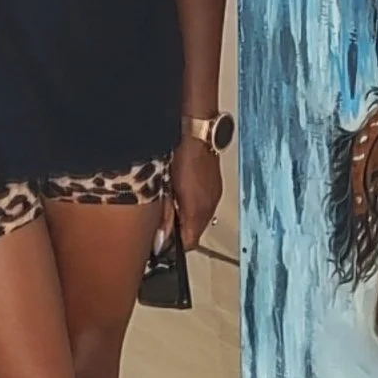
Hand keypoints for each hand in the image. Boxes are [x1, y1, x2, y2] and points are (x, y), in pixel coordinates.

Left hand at [170, 133, 222, 252]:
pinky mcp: (215, 187)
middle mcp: (209, 207)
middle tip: (163, 225)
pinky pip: (205, 206)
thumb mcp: (166, 189)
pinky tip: (182, 194)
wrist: (197, 132)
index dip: (175, 245)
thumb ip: (166, 216)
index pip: (189, 243)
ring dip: (187, 218)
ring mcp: (214, 196)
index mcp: (197, 211)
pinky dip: (194, 206)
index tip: (162, 243)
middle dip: (180, 232)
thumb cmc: (181, 155)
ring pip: (200, 219)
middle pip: (195, 232)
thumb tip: (162, 239)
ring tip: (171, 206)